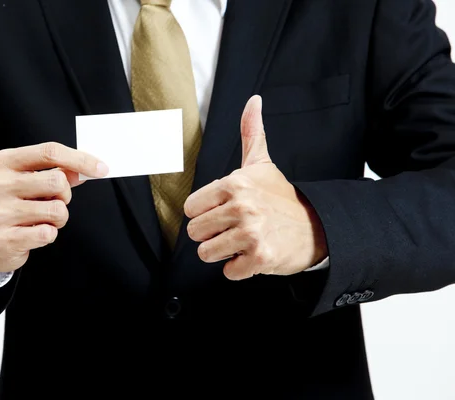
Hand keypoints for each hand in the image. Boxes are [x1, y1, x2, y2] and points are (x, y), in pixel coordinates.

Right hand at [0, 142, 107, 275]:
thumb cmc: (11, 205)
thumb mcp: (28, 181)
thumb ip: (56, 173)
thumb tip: (85, 170)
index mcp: (2, 162)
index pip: (49, 152)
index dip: (81, 159)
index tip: (102, 168)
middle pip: (57, 181)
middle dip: (65, 195)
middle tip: (54, 202)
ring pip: (57, 210)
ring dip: (59, 218)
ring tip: (42, 220)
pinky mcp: (2, 239)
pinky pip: (47, 233)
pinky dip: (49, 234)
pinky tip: (34, 234)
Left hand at [184, 95, 327, 279]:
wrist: (317, 227)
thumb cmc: (281, 197)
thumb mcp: (262, 164)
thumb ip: (251, 133)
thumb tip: (253, 101)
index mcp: (234, 184)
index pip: (190, 209)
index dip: (205, 213)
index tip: (223, 212)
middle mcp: (241, 207)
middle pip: (195, 233)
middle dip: (212, 235)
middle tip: (234, 229)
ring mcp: (251, 233)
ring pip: (206, 253)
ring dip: (224, 252)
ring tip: (243, 241)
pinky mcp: (260, 258)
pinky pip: (228, 272)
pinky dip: (240, 268)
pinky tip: (254, 255)